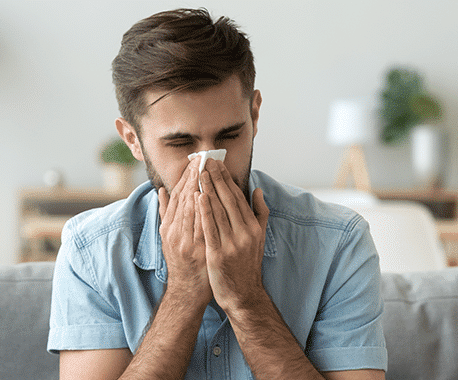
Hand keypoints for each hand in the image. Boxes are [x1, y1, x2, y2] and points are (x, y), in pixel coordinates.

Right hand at [158, 156, 210, 305]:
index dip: (185, 178)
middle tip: (200, 159)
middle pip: (182, 200)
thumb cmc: (183, 263)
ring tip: (202, 170)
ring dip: (196, 188)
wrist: (187, 292)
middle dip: (191, 178)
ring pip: (188, 209)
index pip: (177, 196)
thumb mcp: (170, 238)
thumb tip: (161, 191)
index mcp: (169, 226)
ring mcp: (183, 241)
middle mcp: (173, 232)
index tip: (194, 162)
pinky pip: (198, 226)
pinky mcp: (195, 250)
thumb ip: (167, 214)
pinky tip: (203, 196)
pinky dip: (200, 210)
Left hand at [195, 159, 269, 311]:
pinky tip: (197, 197)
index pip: (238, 197)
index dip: (227, 178)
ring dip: (208, 189)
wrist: (243, 295)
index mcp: (253, 227)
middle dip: (217, 178)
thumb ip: (260, 212)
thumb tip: (257, 190)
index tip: (217, 163)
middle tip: (206, 160)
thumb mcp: (259, 238)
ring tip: (200, 172)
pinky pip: (209, 228)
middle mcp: (245, 233)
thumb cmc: (247, 265)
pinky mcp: (218, 254)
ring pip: (218, 210)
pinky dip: (203, 211)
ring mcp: (232, 244)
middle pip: (228, 200)